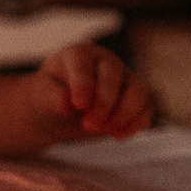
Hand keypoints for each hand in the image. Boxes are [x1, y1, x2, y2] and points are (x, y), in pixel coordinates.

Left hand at [27, 41, 153, 141]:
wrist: (62, 109)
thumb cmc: (51, 96)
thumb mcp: (42, 96)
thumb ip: (52, 97)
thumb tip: (66, 103)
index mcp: (79, 54)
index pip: (84, 65)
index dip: (83, 85)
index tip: (78, 105)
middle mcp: (106, 62)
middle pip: (114, 77)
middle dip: (103, 104)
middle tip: (88, 124)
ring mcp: (126, 78)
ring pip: (138, 91)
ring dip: (123, 115)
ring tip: (102, 131)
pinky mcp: (138, 97)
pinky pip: (147, 109)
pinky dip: (134, 124)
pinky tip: (116, 136)